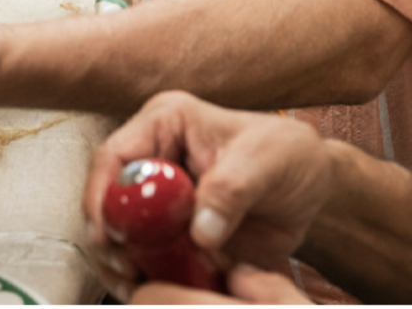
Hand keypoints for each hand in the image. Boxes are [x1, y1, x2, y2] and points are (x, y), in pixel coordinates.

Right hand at [83, 92, 332, 299]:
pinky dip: (150, 278)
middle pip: (107, 198)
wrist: (309, 189)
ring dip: (125, 264)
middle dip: (109, 240)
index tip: (110, 236)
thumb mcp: (266, 160)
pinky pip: (146, 258)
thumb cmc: (287, 155)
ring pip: (120, 233)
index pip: (115, 155)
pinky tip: (164, 289)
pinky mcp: (171, 231)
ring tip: (141, 286)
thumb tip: (199, 230)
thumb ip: (231, 189)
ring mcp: (160, 197)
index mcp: (166, 122)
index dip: (103, 196)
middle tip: (126, 271)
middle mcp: (154, 156)